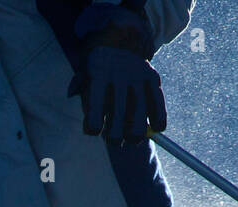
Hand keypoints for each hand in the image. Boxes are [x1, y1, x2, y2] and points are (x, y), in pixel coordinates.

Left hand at [68, 5, 166, 144]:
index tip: (93, 130)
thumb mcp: (84, 71)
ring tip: (131, 139)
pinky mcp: (153, 77)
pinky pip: (158, 107)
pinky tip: (155, 127)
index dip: (92, 126)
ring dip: (134, 136)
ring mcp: (138, 76)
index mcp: (97, 73)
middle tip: (113, 140)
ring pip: (139, 119)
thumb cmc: (98, 64)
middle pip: (118, 119)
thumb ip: (80, 89)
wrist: (121, 36)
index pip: (95, 107)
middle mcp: (119, 75)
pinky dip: (158, 121)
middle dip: (114, 137)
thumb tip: (79, 109)